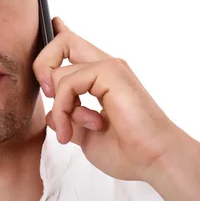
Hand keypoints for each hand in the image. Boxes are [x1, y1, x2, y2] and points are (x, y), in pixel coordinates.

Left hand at [33, 17, 182, 181]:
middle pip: (63, 40)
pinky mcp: (111, 73)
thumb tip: (51, 112)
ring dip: (59, 107)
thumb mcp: (87, 138)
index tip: (46, 75)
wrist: (156, 159)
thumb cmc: (131, 152)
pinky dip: (64, 109)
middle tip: (51, 99)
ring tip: (71, 134)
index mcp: (105, 80)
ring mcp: (111, 69)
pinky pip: (68, 82)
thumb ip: (69, 122)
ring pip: (60, 69)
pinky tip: (77, 130)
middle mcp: (108, 69)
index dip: (53, 47)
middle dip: (43, 66)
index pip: (75, 48)